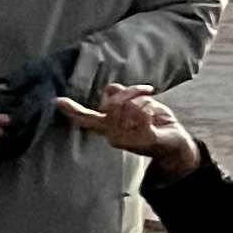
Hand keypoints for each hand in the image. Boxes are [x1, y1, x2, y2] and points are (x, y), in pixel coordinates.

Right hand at [59, 82, 197, 174]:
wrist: (175, 144)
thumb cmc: (155, 125)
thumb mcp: (136, 106)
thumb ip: (121, 98)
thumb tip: (109, 88)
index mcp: (109, 129)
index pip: (87, 118)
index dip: (72, 110)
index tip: (57, 101)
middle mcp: (113, 136)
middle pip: (112, 102)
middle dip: (130, 91)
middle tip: (146, 89)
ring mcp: (128, 140)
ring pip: (128, 105)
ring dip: (144, 98)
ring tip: (152, 104)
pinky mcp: (143, 140)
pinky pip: (141, 111)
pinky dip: (150, 105)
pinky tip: (154, 113)